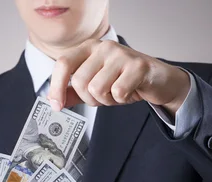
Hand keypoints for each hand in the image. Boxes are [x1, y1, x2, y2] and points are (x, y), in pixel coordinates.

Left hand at [47, 39, 189, 115]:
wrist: (157, 80)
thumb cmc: (125, 80)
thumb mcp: (95, 85)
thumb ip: (73, 92)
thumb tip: (53, 100)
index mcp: (89, 48)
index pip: (63, 64)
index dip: (56, 86)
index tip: (56, 105)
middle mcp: (103, 47)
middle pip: (80, 81)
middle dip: (90, 98)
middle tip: (104, 96)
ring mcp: (121, 54)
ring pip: (97, 89)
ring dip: (106, 100)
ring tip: (117, 92)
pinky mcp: (138, 65)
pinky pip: (117, 93)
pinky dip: (121, 99)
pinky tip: (129, 91)